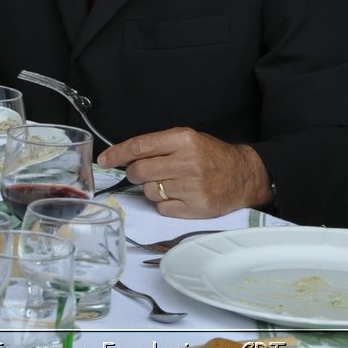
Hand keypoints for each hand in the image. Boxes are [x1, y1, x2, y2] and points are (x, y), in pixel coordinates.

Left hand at [96, 127, 272, 218]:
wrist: (243, 175)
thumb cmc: (211, 156)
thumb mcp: (187, 139)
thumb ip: (157, 145)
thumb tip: (123, 157)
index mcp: (183, 139)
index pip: (139, 146)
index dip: (116, 154)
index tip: (104, 160)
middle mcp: (187, 162)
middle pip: (139, 171)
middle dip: (135, 173)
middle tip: (143, 173)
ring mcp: (191, 187)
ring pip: (149, 191)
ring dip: (152, 188)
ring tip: (170, 183)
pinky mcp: (195, 208)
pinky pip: (162, 208)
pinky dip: (164, 203)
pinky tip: (179, 195)